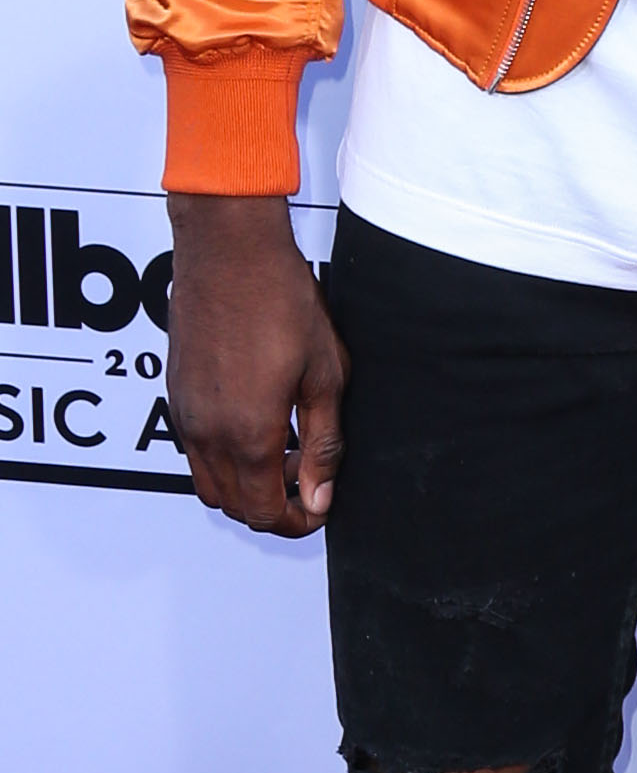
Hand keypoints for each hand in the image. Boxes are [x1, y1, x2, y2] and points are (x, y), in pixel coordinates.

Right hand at [165, 193, 347, 536]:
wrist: (229, 251)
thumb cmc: (279, 300)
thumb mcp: (325, 376)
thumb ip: (324, 443)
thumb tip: (320, 495)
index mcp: (248, 434)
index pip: (264, 513)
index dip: (298, 521)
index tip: (320, 506)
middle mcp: (207, 433)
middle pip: (234, 507)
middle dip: (274, 506)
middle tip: (310, 477)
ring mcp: (185, 414)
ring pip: (210, 483)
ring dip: (247, 484)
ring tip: (287, 449)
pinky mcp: (175, 393)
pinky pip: (195, 451)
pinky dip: (226, 457)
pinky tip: (260, 423)